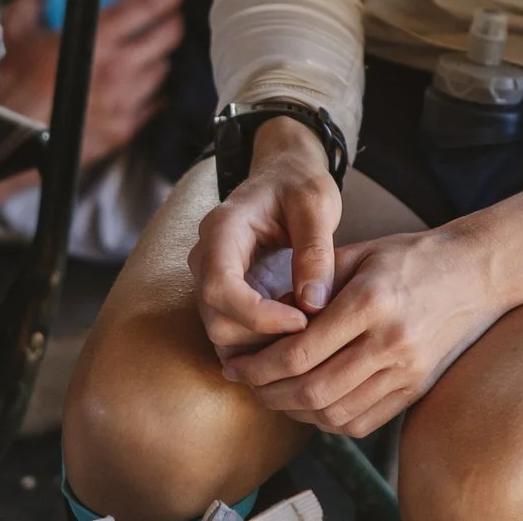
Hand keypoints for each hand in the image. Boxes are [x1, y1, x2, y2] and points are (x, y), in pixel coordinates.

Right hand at [0, 0, 184, 167]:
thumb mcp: (14, 30)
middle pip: (168, 37)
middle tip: (166, 17)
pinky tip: (141, 86)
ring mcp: (123, 102)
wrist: (1, 139)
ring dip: (159, 57)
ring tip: (149, 51)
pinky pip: (152, 105)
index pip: (146, 7)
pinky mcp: (121, 131)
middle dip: (171, 22)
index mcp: (97, 39)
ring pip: (162, 71)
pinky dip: (151, 92)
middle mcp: (118, 69)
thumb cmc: (7, 84)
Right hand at [190, 115, 343, 353]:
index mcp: (221, 229)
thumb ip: (315, 250)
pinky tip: (295, 329)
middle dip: (264, 336)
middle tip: (312, 327)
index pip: (220, 288)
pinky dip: (262, 344)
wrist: (284, 176)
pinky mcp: (226, 296)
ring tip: (307, 326)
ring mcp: (211, 280)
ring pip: (222, 334)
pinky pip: (233, 334)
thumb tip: (312, 303)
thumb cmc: (298, 184)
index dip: (258, 315)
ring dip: (264, 345)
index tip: (303, 321)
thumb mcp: (316, 204)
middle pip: (217, 320)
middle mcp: (206, 258)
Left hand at [223, 227, 505, 436]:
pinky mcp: (417, 389)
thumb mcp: (360, 254)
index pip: (301, 351)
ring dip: (293, 411)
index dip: (260, 365)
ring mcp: (408, 371)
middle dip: (268, 392)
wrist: (476, 272)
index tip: (236, 363)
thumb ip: (312, 284)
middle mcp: (391, 341)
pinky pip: (362, 422)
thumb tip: (265, 318)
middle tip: (245, 383)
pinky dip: (328, 421)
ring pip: (335, 413)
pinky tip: (310, 405)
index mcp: (371, 301)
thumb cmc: (412, 257)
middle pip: (313, 389)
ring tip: (272, 395)